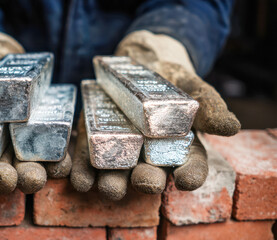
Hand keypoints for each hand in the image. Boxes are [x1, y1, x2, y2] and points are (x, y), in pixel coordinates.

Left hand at [70, 30, 239, 199]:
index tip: (188, 180)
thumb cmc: (170, 77)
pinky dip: (82, 171)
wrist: (138, 61)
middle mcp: (149, 155)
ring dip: (112, 183)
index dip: (190, 174)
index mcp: (178, 147)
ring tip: (109, 188)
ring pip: (118, 173)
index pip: (189, 166)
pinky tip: (78, 179)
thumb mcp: (191, 85)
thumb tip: (230, 127)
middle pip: (150, 174)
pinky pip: (88, 159)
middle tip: (146, 182)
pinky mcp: (95, 140)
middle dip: (147, 181)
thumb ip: (208, 105)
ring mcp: (121, 150)